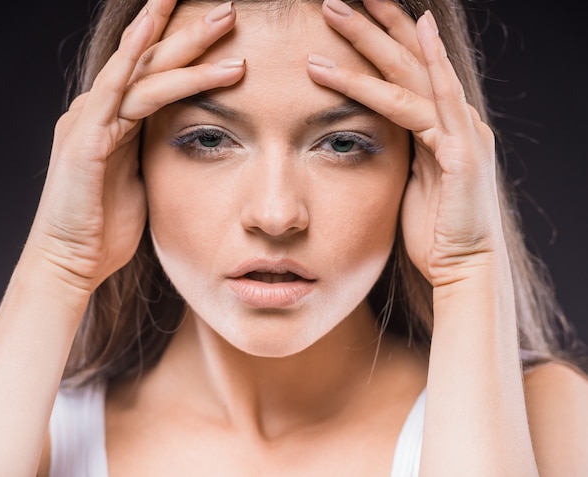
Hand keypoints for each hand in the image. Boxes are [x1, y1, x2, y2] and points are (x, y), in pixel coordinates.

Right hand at [25, 0, 245, 293]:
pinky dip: (132, 58)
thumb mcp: (141, 181)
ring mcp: (89, 121)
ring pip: (140, 70)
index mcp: (115, 123)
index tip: (224, 33)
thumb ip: (151, 152)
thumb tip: (182, 140)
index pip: (156, 76)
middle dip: (192, 34)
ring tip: (223, 19)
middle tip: (230, 9)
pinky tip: (152, 32)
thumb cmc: (106, 228)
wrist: (72, 263)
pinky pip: (113, 90)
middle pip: (152, 63)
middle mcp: (100, 112)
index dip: (187, 50)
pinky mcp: (84, 138)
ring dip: (182, 43)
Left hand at [308, 0, 501, 287]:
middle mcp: (455, 120)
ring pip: (413, 75)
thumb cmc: (432, 230)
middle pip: (409, 59)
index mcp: (440, 126)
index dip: (379, 39)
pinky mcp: (462, 154)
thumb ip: (401, 149)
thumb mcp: (411, 180)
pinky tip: (413, 36)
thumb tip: (374, 133)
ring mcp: (462, 133)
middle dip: (372, 25)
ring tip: (334, 13)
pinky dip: (423, 69)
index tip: (348, 14)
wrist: (461, 268)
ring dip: (372, 42)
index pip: (407, 70)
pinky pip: (434, 105)